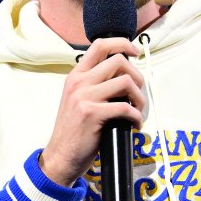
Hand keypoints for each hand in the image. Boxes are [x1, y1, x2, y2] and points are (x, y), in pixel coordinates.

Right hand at [40, 38, 145, 184]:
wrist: (61, 156)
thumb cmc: (74, 131)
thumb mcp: (77, 99)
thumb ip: (94, 84)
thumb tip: (123, 77)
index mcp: (76, 76)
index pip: (100, 45)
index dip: (122, 44)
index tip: (134, 52)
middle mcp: (79, 82)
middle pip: (119, 61)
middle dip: (137, 76)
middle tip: (137, 94)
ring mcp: (84, 97)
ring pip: (126, 82)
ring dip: (139, 98)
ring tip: (137, 110)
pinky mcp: (92, 114)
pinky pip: (125, 107)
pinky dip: (136, 117)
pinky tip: (134, 124)